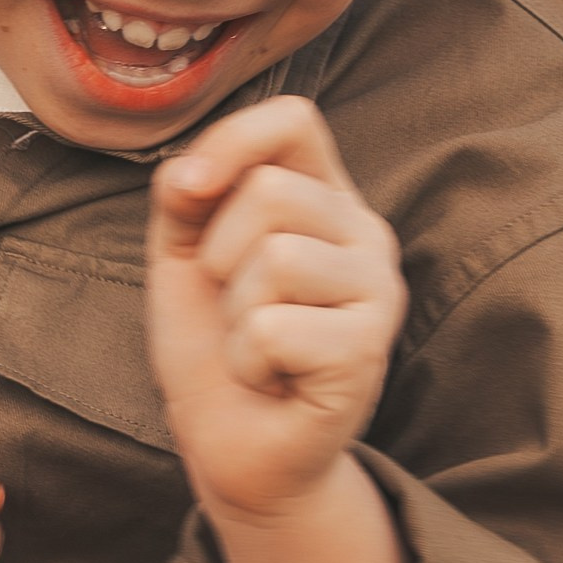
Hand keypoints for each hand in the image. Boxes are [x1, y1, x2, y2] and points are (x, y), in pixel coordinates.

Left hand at [149, 96, 405, 519]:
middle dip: (218, 255)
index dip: (230, 141)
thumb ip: (185, 196)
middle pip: (270, 191)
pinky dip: (247, 360)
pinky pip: (273, 328)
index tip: (189, 191)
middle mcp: (365, 234)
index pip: (294, 119)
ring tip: (255, 343)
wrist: (232, 442)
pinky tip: (271, 377)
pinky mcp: (367, 353)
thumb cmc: (215, 341)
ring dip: (235, 315)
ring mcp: (378, 293)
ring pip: (276, 259)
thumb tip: (190, 172)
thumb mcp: (184, 253)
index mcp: (325, 196)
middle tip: (236, 305)